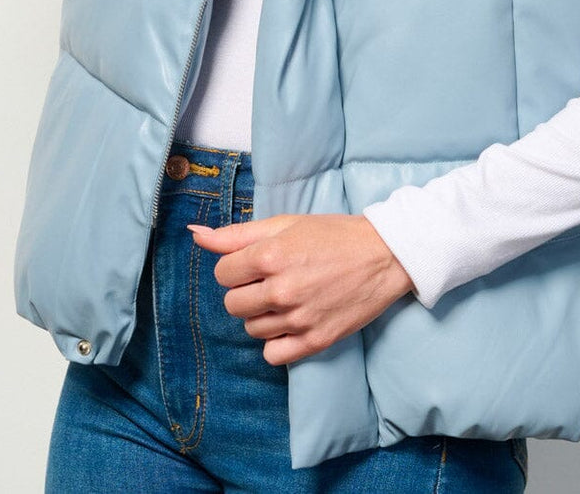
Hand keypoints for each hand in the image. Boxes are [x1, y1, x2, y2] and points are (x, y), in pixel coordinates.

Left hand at [189, 212, 416, 364]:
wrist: (383, 255)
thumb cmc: (333, 234)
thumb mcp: (285, 224)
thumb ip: (236, 234)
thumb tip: (195, 236)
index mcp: (270, 256)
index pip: (222, 274)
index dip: (237, 267)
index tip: (256, 263)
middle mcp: (281, 289)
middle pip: (232, 305)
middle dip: (246, 292)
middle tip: (272, 280)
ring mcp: (298, 318)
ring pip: (251, 329)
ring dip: (262, 315)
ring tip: (287, 297)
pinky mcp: (315, 340)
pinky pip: (273, 354)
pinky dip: (277, 342)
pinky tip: (291, 322)